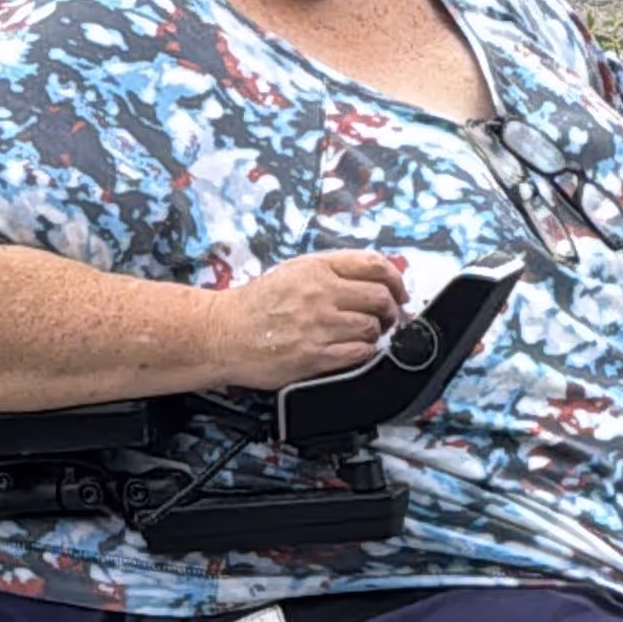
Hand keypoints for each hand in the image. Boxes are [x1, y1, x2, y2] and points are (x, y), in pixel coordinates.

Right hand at [210, 251, 406, 388]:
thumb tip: (373, 278)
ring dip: (376, 333)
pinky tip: (355, 349)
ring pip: (372, 327)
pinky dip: (365, 352)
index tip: (399, 291)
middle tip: (389, 317)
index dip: (396, 279)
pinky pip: (359, 353)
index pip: (374, 265)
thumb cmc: (256, 304)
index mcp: (317, 268)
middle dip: (392, 309)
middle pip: (380, 297)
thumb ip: (331, 271)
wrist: (224, 333)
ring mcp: (318, 326)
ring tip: (367, 334)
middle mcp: (320, 293)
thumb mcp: (293, 272)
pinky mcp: (314, 356)